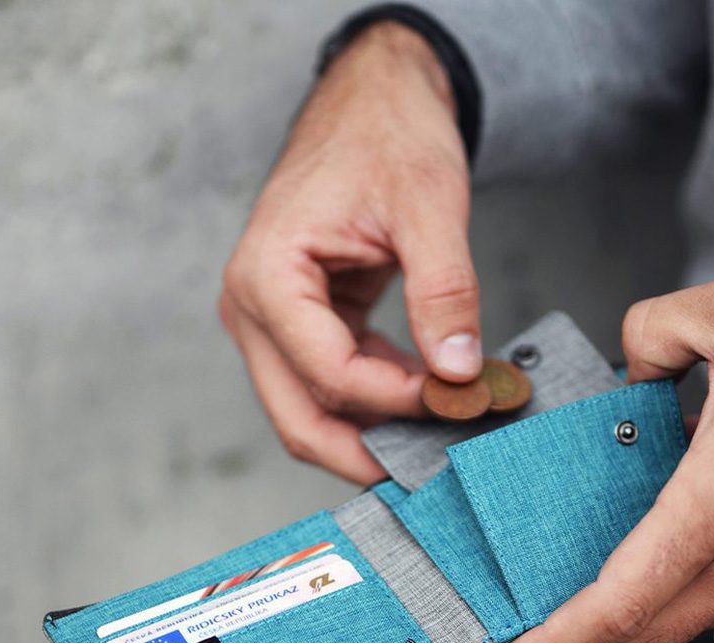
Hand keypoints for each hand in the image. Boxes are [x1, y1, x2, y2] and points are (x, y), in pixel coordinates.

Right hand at [220, 22, 481, 482]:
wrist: (370, 102)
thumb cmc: (386, 135)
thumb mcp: (427, 205)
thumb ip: (445, 291)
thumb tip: (460, 372)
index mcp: (267, 277)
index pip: (328, 374)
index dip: (398, 400)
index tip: (461, 399)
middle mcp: (252, 309)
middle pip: (300, 419)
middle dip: (367, 453)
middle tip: (434, 469)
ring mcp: (270, 322)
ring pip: (312, 412)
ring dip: (374, 431)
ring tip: (441, 428)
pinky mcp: (299, 325)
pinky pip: (331, 384)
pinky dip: (376, 399)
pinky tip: (425, 391)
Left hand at [481, 272, 713, 642]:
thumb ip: (654, 332)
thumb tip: (635, 363)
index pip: (618, 602)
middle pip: (637, 640)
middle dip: (581, 634)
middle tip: (537, 605)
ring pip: (679, 623)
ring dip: (633, 604)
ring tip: (601, 550)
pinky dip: (679, 582)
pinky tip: (670, 528)